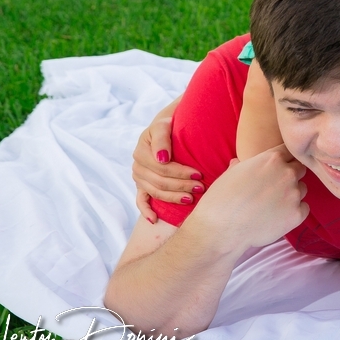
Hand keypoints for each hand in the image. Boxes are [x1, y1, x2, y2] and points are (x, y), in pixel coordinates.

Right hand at [132, 100, 202, 223]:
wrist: (170, 123)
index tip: (199, 173)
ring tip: (192, 199)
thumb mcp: (166, 122)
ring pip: (155, 191)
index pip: (162, 166)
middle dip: (181, 185)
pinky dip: (146, 210)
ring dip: (173, 197)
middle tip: (201, 187)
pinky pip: (141, 200)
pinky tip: (155, 219)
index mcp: (143, 147)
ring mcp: (138, 175)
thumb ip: (162, 136)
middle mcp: (137, 162)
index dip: (181, 172)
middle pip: (160, 180)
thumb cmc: (173, 121)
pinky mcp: (141, 184)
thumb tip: (162, 158)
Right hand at [188, 146, 308, 252]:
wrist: (221, 230)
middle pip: (300, 169)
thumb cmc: (221, 200)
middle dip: (290, 176)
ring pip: (302, 189)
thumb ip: (243, 165)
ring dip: (292, 194)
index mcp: (272, 159)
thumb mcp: (230, 174)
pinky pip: (304, 208)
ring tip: (273, 205)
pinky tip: (278, 217)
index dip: (285, 159)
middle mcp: (287, 173)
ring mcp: (294, 194)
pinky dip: (295, 212)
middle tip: (275, 189)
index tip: (279, 167)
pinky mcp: (297, 214)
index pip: (290, 151)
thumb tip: (239, 162)